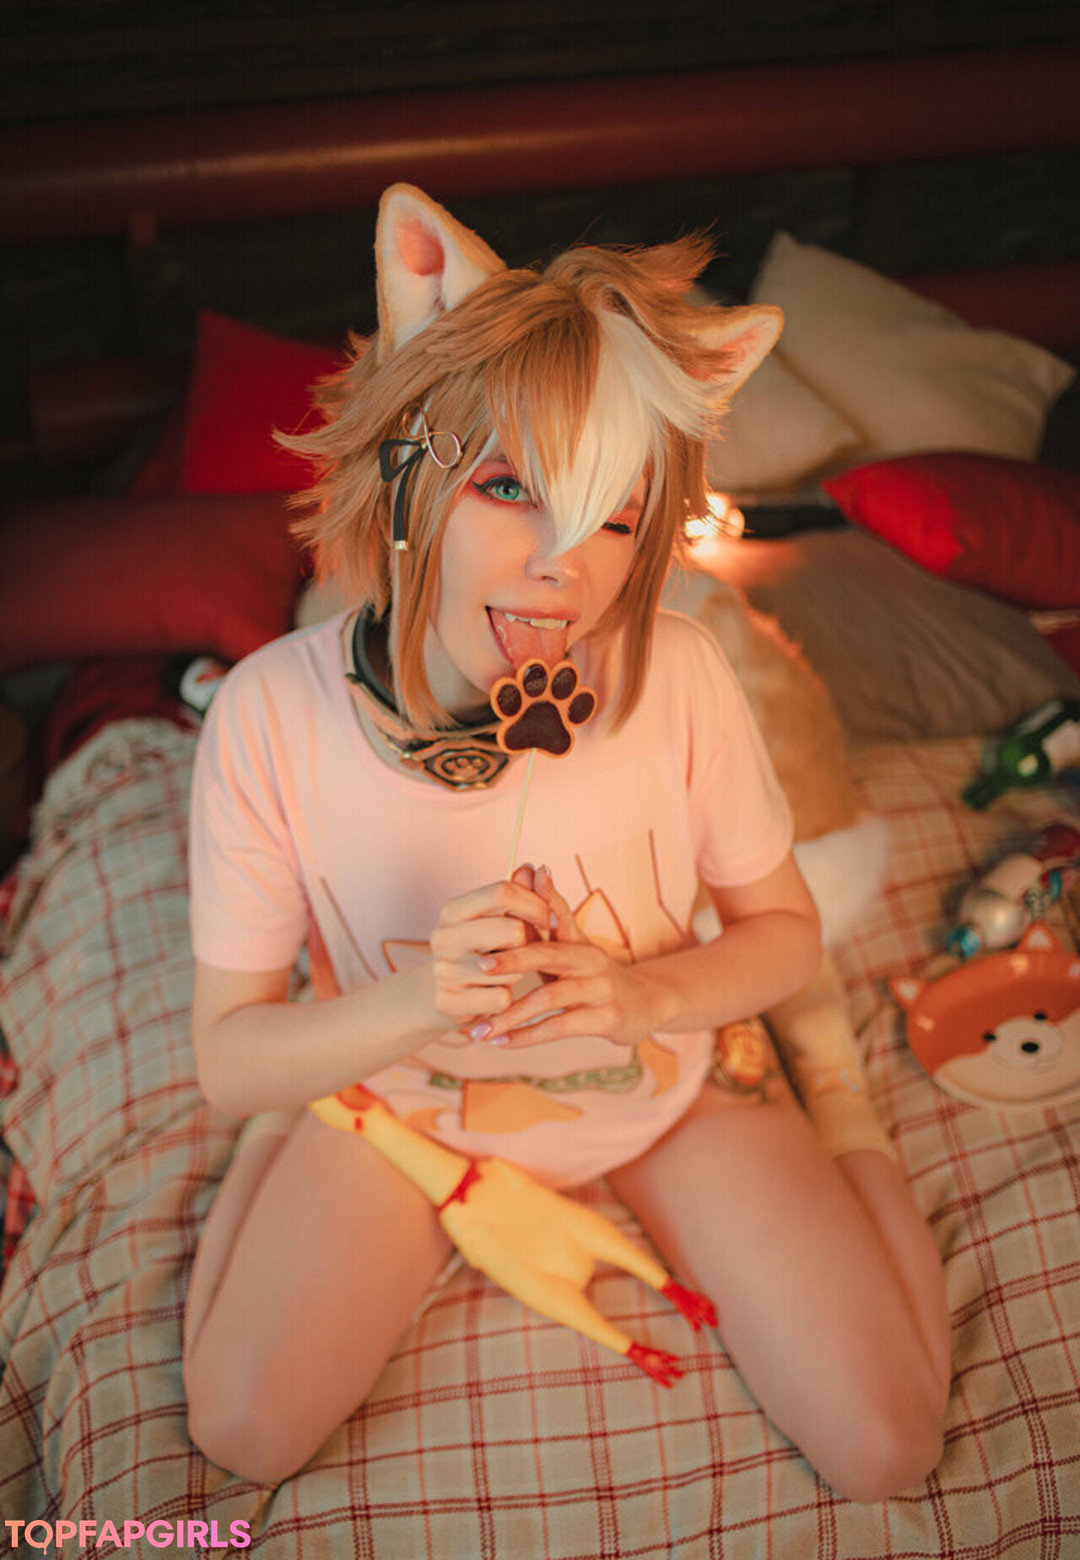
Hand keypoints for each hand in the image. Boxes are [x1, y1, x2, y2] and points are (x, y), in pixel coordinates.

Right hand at [429, 866, 549, 1027]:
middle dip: (529, 942)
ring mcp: (443, 971)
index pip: (502, 892)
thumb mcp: (495, 920)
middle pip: (513, 930)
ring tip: (501, 975)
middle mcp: (443, 937)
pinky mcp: (448, 1002)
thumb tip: (537, 868)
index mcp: (452, 910)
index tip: (550, 919)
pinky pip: (501, 999)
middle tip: (526, 950)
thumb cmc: (480, 951)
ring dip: (517, 974)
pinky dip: (506, 999)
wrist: (444, 996)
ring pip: (510, 969)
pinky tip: (492, 996)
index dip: (535, 903)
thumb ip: (519, 895)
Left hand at [469, 866, 665, 1049]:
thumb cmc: (595, 972)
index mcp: (578, 938)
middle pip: (548, 954)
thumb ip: (549, 911)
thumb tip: (531, 867)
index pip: (549, 918)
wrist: (647, 1003)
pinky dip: (530, 1036)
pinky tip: (504, 1043)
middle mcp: (591, 959)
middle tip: (479, 966)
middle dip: (512, 960)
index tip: (488, 916)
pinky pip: (562, 1027)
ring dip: (512, 1013)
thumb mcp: (574, 942)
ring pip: (550, 998)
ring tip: (480, 1029)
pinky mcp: (606, 1018)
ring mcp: (600, 989)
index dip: (522, 914)